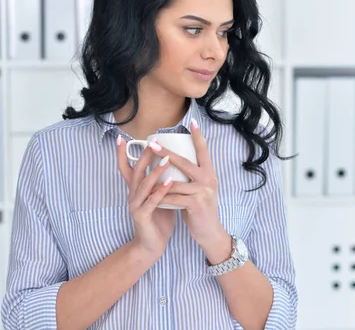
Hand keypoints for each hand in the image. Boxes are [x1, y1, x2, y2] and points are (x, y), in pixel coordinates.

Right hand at [116, 135, 175, 261]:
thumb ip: (161, 181)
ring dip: (155, 171)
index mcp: (136, 189)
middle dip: (144, 156)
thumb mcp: (160, 196)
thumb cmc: (159, 218)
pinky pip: (152, 201)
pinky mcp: (142, 216)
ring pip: (144, 185)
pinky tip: (170, 182)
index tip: (121, 138)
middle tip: (152, 142)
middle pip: (136, 171)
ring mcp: (135, 205)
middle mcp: (133, 195)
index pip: (127, 168)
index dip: (122, 154)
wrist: (153, 245)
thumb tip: (172, 162)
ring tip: (167, 159)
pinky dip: (161, 191)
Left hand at [155, 119, 230, 261]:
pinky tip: (152, 196)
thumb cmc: (200, 209)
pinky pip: (173, 198)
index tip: (193, 122)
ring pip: (175, 182)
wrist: (210, 232)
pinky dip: (161, 197)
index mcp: (209, 173)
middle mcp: (208, 179)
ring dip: (158, 180)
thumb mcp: (199, 189)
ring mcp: (203, 191)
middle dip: (166, 153)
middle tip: (151, 144)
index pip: (203, 151)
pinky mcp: (195, 204)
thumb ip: (191, 177)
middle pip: (185, 162)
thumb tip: (173, 163)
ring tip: (145, 175)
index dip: (198, 136)